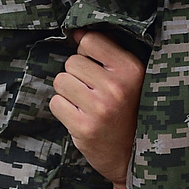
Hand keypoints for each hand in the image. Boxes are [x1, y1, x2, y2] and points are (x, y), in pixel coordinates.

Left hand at [50, 30, 144, 188]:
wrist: (133, 156)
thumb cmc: (129, 110)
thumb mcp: (130, 78)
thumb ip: (106, 51)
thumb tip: (75, 32)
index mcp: (132, 70)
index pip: (91, 41)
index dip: (88, 53)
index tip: (98, 68)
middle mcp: (116, 88)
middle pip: (72, 61)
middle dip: (77, 75)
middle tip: (93, 92)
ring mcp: (99, 109)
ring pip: (60, 81)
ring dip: (68, 92)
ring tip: (87, 104)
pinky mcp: (84, 127)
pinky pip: (56, 102)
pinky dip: (63, 109)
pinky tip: (80, 117)